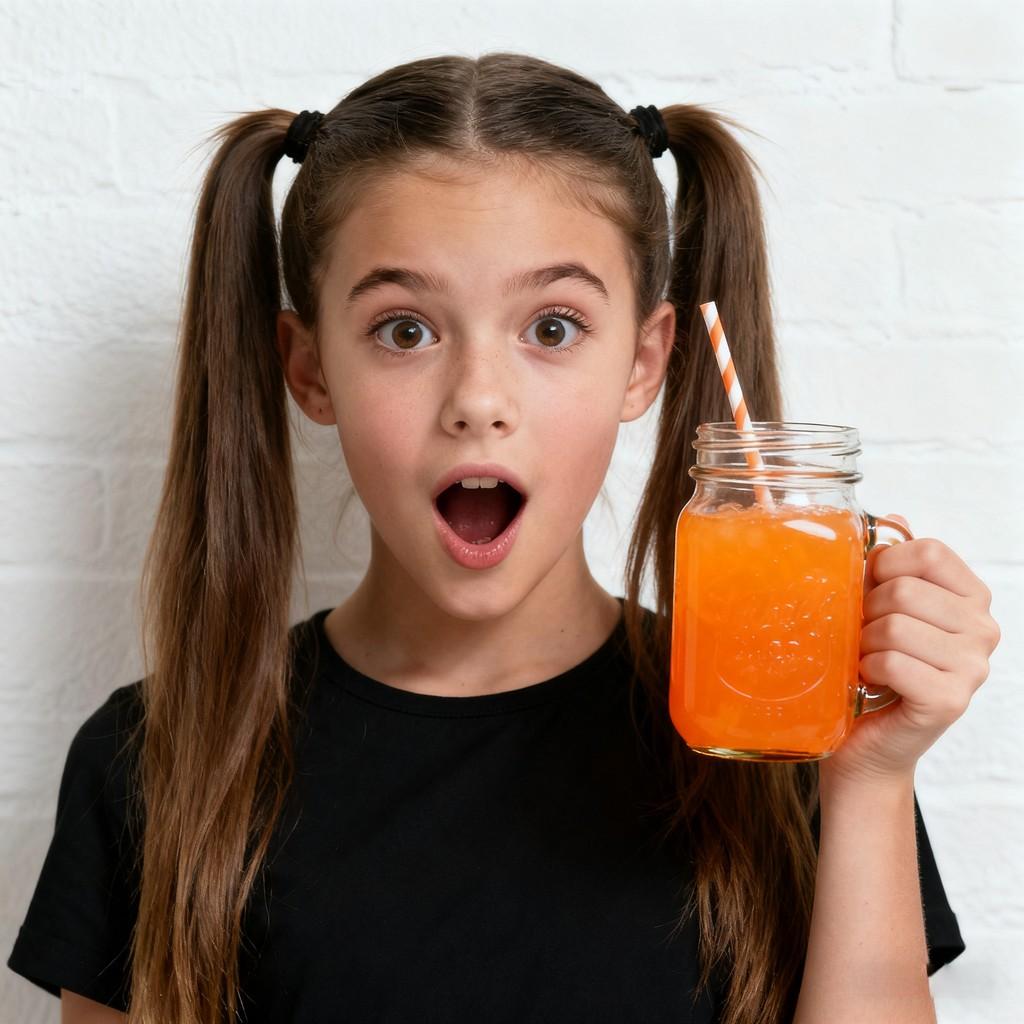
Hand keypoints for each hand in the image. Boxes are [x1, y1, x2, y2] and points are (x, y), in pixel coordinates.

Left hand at [823, 514, 1001, 786]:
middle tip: (865, 636)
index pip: (928, 551)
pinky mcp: (950, 700)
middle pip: (904, 589)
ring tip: (867, 659)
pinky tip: (872, 682)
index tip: (872, 590)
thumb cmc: (869, 665)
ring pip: (894, 625)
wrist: (864, 740)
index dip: (884, 565)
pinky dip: (868, 669)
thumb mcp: (877, 606)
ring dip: (863, 643)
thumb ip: (889, 562)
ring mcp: (973, 667)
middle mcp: (983, 630)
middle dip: (866, 611)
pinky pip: (891, 662)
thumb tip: (894, 516)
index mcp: (971, 598)